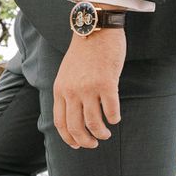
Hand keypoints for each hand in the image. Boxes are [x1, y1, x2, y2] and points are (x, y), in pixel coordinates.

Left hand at [53, 28, 125, 148]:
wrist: (95, 30)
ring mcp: (88, 88)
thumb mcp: (66, 73)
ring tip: (106, 133)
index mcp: (59, 89)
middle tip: (93, 144)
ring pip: (94, 123)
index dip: (68, 138)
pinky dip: (114, 118)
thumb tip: (73, 115)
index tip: (76, 145)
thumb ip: (67, 92)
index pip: (59, 122)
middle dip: (85, 141)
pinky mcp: (106, 84)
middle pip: (75, 127)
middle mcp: (71, 91)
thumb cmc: (83, 53)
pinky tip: (115, 117)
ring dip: (101, 133)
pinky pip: (111, 111)